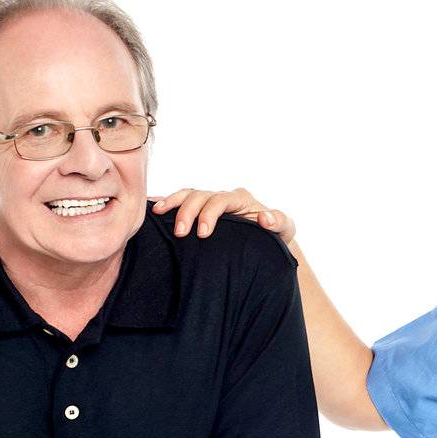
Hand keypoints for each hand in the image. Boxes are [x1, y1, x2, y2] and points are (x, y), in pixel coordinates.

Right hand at [151, 188, 295, 243]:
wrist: (267, 243)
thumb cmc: (276, 236)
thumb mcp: (285, 229)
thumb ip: (279, 222)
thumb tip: (265, 218)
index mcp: (241, 199)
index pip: (221, 200)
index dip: (209, 213)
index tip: (202, 233)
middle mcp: (223, 197)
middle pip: (200, 195)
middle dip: (188, 211)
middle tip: (180, 232)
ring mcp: (210, 203)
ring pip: (188, 195)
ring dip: (172, 202)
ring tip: (158, 212)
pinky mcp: (200, 212)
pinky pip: (181, 202)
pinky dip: (167, 203)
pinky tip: (151, 208)